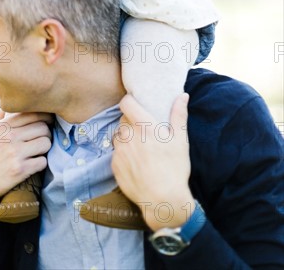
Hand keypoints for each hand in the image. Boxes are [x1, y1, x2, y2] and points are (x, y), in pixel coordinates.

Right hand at [0, 110, 51, 212]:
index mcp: (3, 126)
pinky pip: (42, 161)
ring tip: (38, 152)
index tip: (47, 122)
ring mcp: (15, 153)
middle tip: (42, 139)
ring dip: (45, 148)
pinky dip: (40, 163)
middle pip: (43, 128)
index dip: (45, 117)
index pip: (33, 114)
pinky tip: (34, 164)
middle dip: (46, 134)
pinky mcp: (20, 170)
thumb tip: (6, 104)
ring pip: (45, 143)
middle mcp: (9, 137)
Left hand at [112, 93, 194, 230]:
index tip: (135, 104)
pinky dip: (123, 155)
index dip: (129, 101)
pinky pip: (116, 153)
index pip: (126, 103)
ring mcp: (119, 151)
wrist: (162, 200)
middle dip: (131, 123)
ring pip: (118, 137)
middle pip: (123, 121)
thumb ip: (179, 115)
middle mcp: (127, 136)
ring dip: (126, 138)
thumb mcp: (180, 140)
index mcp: (143, 126)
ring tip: (140, 148)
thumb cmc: (174, 168)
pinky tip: (136, 163)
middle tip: (143, 131)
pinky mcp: (114, 165)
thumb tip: (182, 95)